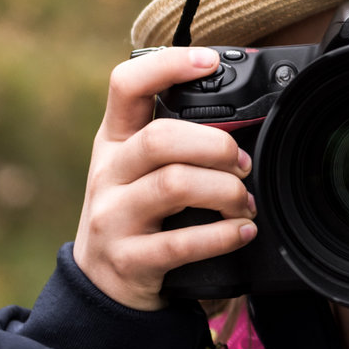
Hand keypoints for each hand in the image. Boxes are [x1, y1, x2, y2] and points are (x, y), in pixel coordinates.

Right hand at [72, 49, 255, 310]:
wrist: (101, 288)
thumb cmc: (136, 216)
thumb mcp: (139, 171)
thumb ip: (176, 142)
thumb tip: (246, 119)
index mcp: (114, 141)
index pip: (127, 85)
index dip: (168, 65)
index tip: (210, 61)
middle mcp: (108, 174)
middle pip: (160, 139)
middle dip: (216, 146)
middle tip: (243, 163)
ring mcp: (113, 218)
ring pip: (173, 185)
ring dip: (225, 191)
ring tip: (245, 203)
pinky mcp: (128, 260)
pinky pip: (181, 242)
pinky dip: (223, 237)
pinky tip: (243, 233)